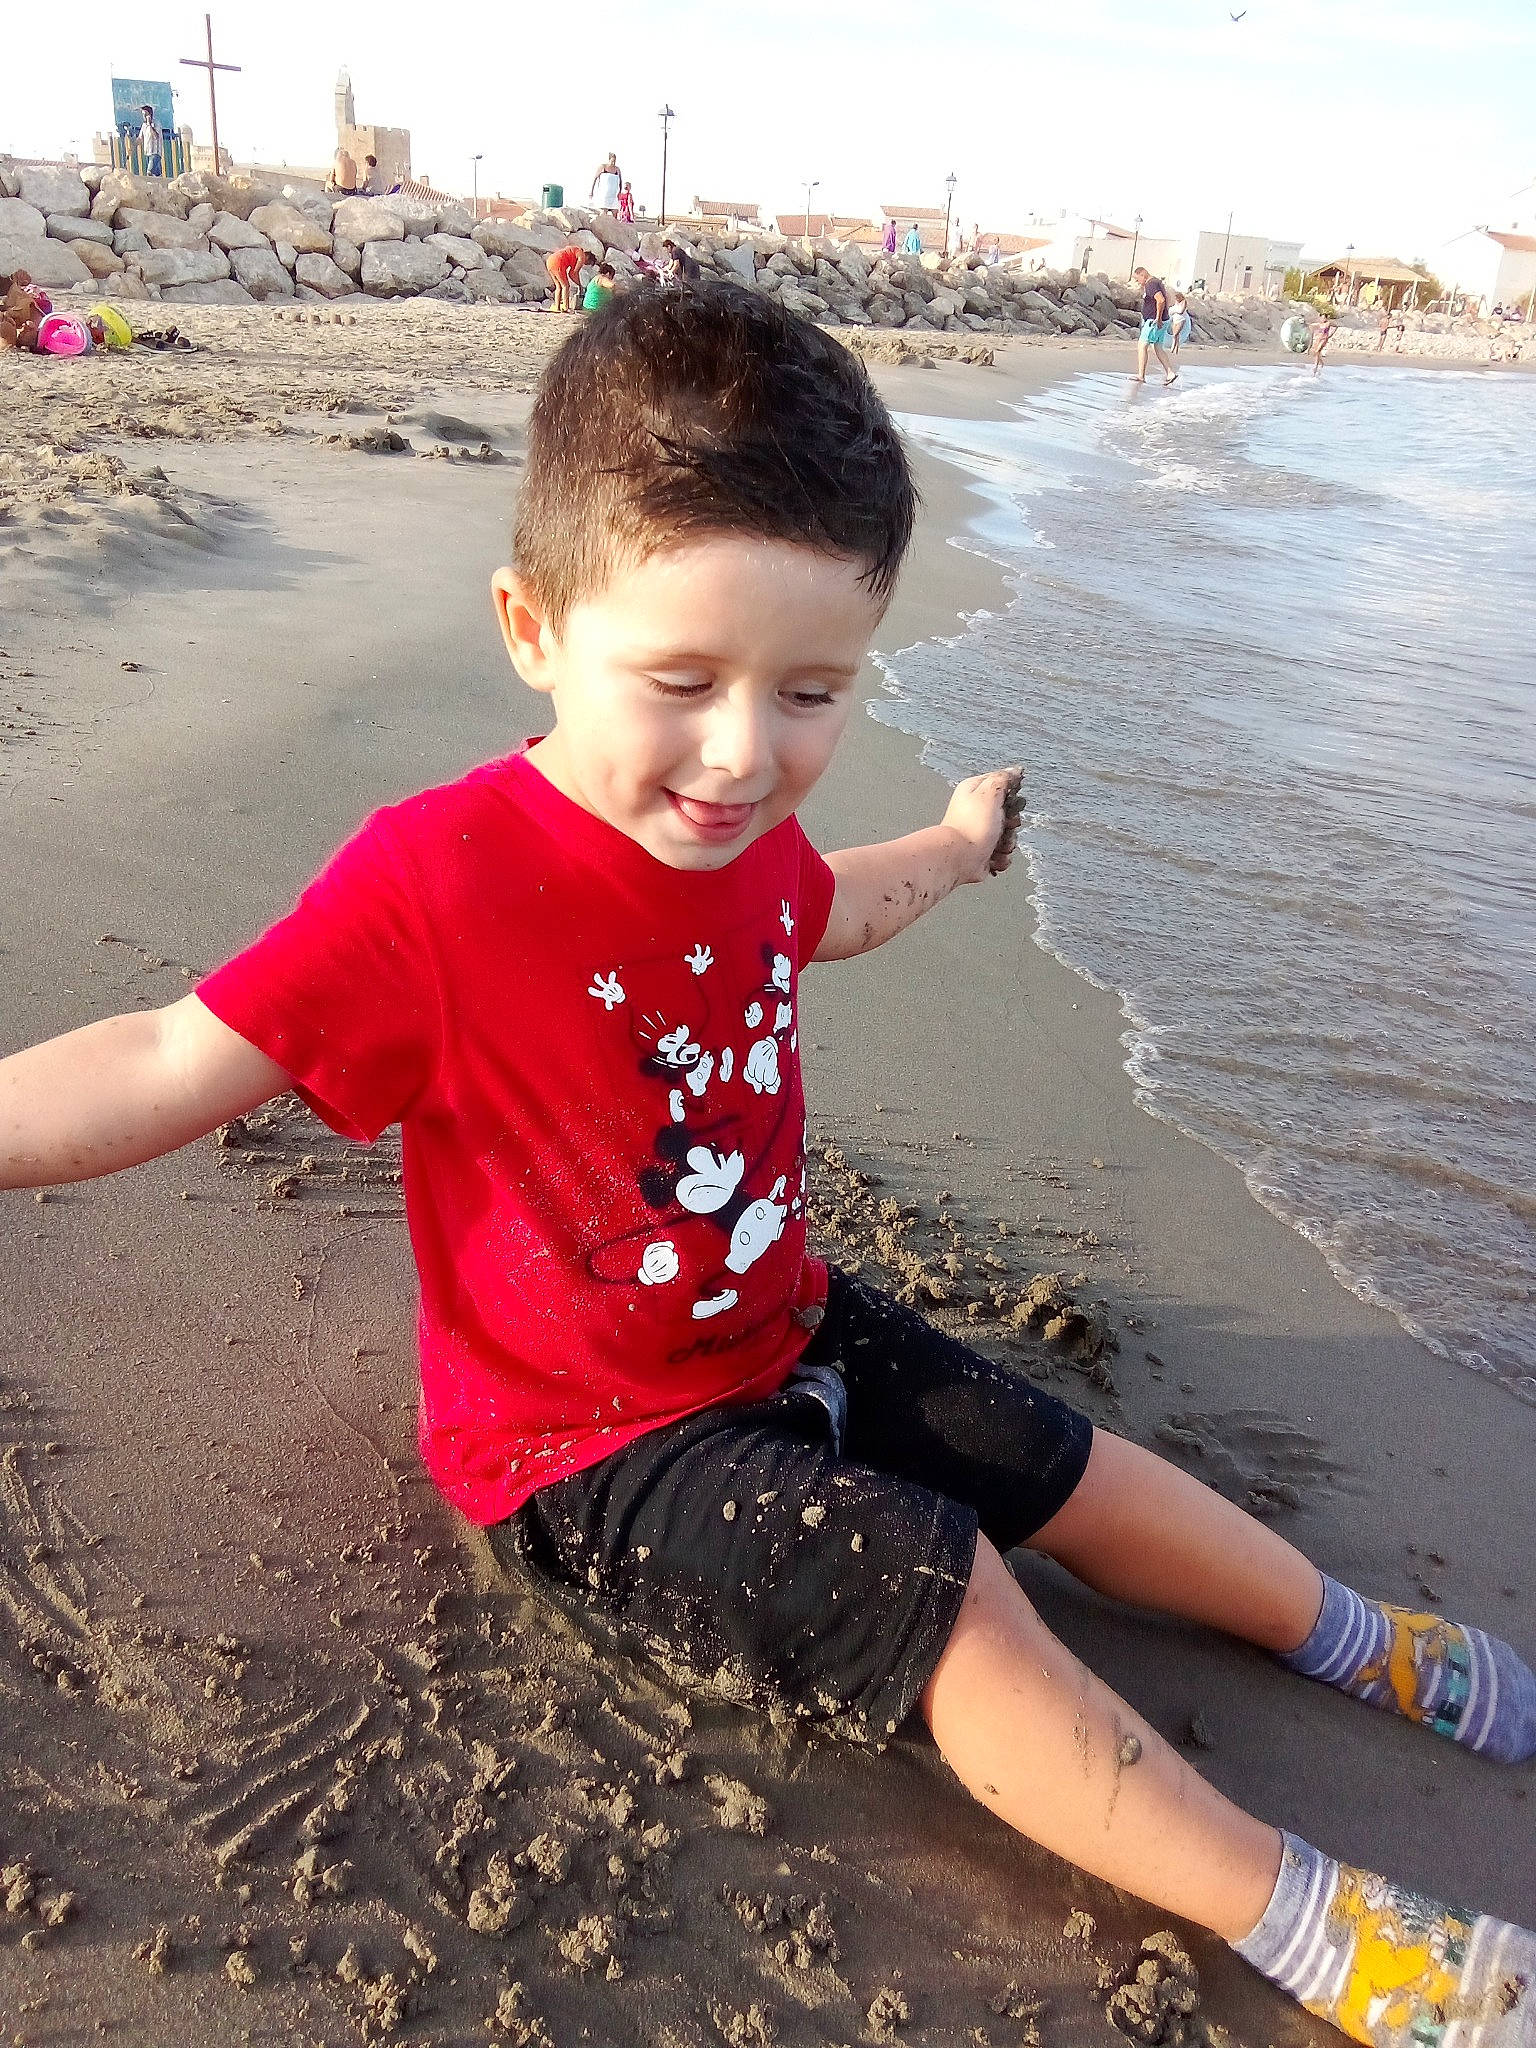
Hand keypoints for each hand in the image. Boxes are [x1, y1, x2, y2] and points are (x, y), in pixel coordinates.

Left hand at [942, 767, 1025, 883]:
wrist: (958, 859)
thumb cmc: (971, 826)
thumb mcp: (990, 793)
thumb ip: (1003, 779)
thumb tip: (1016, 770)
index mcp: (975, 792)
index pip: (1003, 787)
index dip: (1011, 797)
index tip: (1009, 804)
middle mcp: (976, 811)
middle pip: (1009, 815)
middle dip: (1011, 825)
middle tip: (1003, 826)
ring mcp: (980, 833)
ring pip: (1008, 836)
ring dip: (1007, 844)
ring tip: (996, 846)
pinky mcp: (983, 852)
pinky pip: (1002, 854)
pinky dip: (1001, 858)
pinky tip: (992, 858)